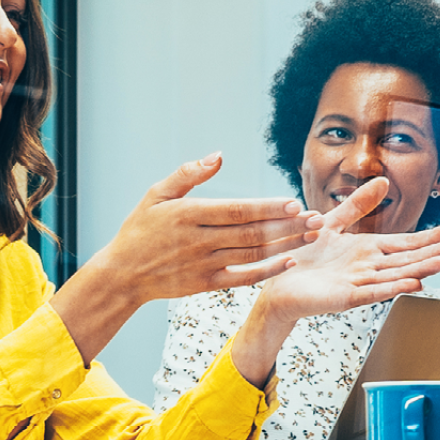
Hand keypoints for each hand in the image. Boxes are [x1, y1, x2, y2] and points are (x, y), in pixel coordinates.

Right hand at [90, 155, 319, 301]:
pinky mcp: (207, 284)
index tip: (293, 204)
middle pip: (252, 232)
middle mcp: (200, 241)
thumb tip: (219, 155)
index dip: (267, 208)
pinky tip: (289, 262)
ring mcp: (205, 265)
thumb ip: (188, 174)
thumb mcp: (156, 194)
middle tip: (316, 219)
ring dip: (285, 245)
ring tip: (311, 235)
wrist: (123, 274)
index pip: (237, 211)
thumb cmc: (140, 229)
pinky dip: (268, 270)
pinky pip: (244, 277)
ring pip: (253, 254)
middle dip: (287, 226)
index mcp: (189, 215)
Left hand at [249, 216, 439, 327]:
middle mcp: (367, 267)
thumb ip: (358, 205)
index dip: (430, 237)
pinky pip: (372, 292)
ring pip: (396, 275)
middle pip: (408, 259)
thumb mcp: (333, 222)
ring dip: (423, 269)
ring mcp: (358, 283)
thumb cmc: (302, 257)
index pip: (405, 243)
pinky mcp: (344, 297)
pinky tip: (413, 284)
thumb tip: (383, 181)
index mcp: (367, 250)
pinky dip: (392, 288)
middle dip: (435, 252)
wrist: (275, 283)